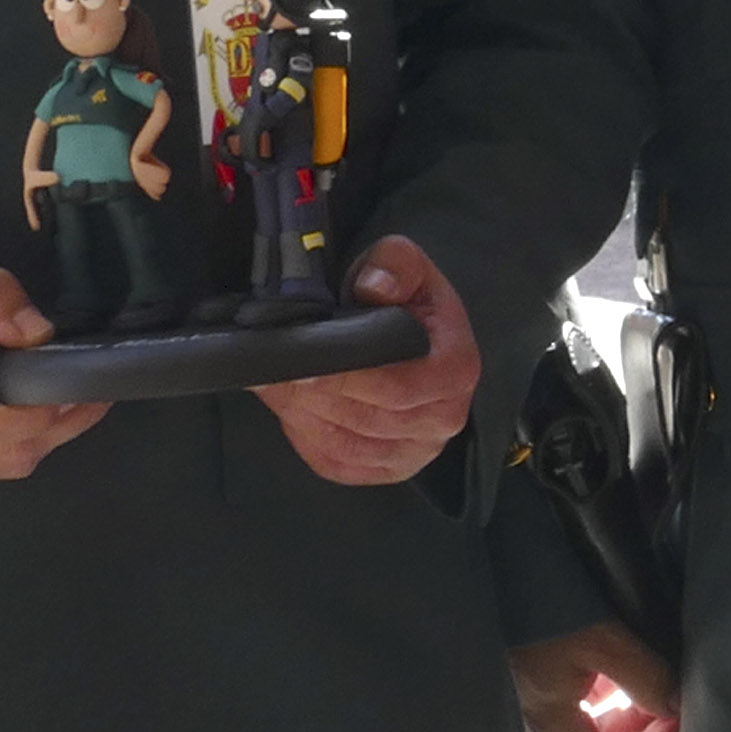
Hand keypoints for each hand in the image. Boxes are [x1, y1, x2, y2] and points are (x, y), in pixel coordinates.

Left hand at [260, 237, 479, 486]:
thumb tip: (374, 288)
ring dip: (303, 417)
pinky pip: (339, 465)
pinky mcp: (388, 468)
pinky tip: (292, 409)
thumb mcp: (403, 263)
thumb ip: (394, 263)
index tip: (304, 365)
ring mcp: (417, 450)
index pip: (397, 389)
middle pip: (366, 420)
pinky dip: (307, 439)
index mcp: (455, 369)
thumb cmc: (405, 300)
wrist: (411, 331)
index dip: (345, 379)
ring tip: (275, 385)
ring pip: (347, 446)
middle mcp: (444, 418)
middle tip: (275, 372)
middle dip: (313, 396)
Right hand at [512, 622, 680, 731]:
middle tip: (663, 708)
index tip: (677, 722)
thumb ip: (645, 677)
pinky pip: (560, 726)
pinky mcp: (517, 706)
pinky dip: (591, 714)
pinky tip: (600, 678)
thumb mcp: (598, 638)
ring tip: (638, 691)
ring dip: (616, 729)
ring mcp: (521, 728)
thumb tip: (676, 706)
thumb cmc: (531, 614)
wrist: (472, 589)